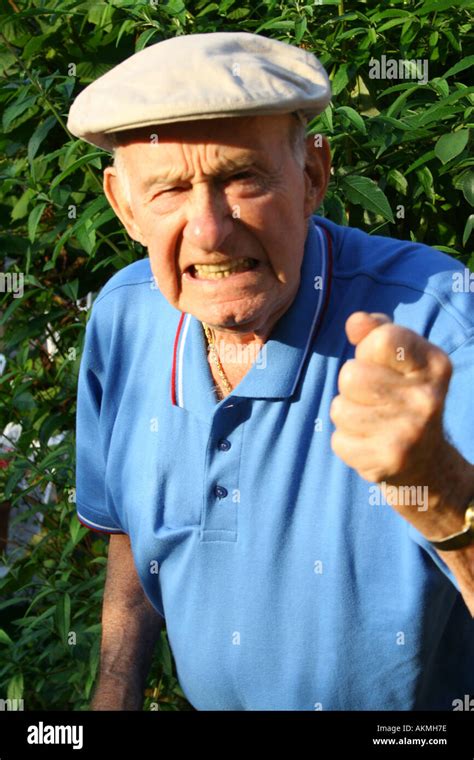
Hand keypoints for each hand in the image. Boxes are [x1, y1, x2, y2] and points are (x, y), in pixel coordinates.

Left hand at [329, 311, 460, 525]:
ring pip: (339, 408)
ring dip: (347, 414)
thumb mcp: (401, 359)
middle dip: (352, 385)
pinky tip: (370, 443)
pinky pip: (338, 440)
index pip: (381, 339)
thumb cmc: (403, 396)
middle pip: (350, 375)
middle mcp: (427, 399)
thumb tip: (355, 322)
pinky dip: (347, 442)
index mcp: (434, 365)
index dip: (368, 350)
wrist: (426, 462)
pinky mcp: (387, 460)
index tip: (381, 364)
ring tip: (371, 421)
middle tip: (373, 398)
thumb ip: (377, 332)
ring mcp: (408, 432)